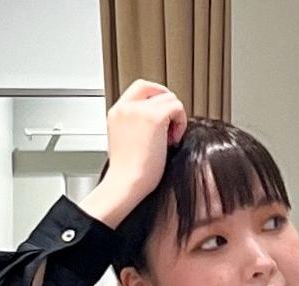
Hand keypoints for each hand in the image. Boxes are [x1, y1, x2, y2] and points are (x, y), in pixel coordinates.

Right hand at [100, 79, 186, 201]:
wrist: (125, 184)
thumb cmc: (127, 174)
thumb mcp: (125, 141)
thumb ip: (135, 125)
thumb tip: (155, 123)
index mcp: (117, 112)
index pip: (140, 88)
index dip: (156, 96)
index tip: (164, 114)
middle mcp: (126, 107)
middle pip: (155, 89)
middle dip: (167, 105)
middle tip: (170, 126)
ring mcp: (140, 110)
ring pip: (169, 98)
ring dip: (174, 117)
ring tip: (168, 139)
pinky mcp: (154, 117)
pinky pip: (177, 107)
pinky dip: (181, 123)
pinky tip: (172, 141)